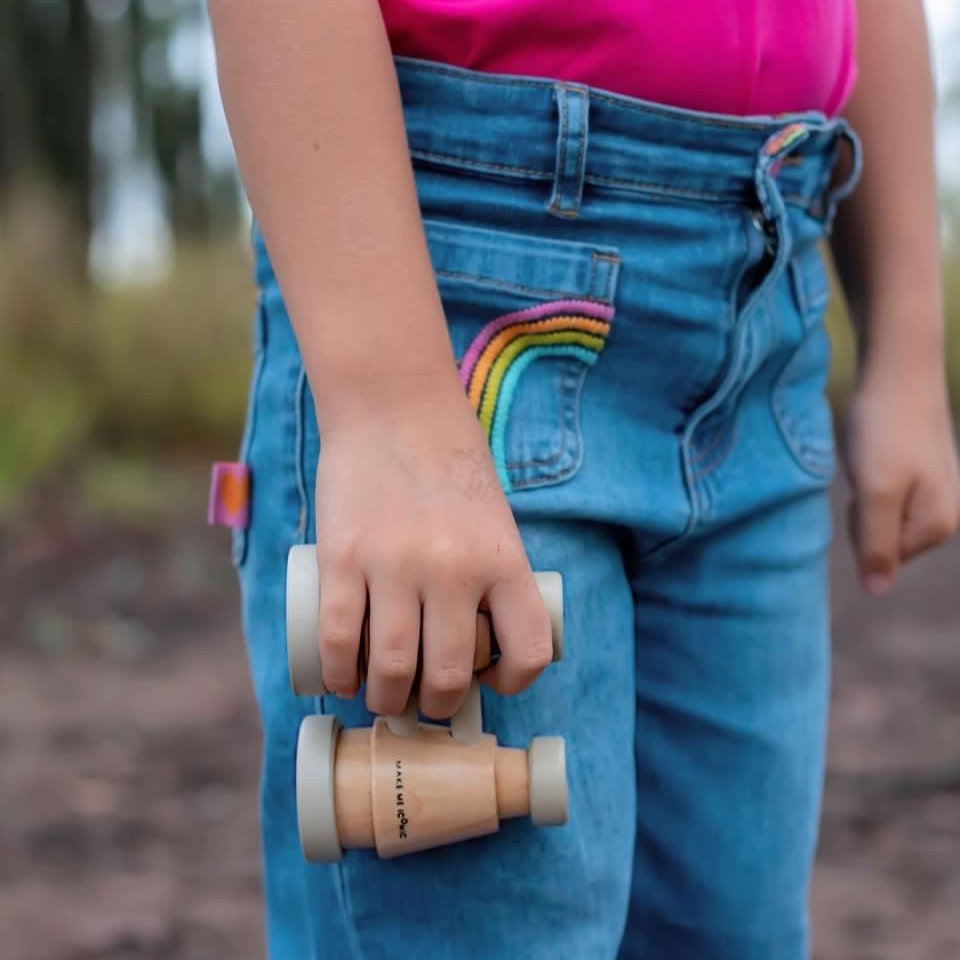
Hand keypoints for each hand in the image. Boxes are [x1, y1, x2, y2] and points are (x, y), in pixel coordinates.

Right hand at [312, 381, 551, 718]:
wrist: (394, 408)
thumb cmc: (449, 465)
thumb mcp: (493, 519)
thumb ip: (490, 574)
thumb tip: (474, 643)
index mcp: (503, 559)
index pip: (527, 651)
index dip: (511, 681)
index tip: (489, 680)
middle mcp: (454, 569)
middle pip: (447, 674)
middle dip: (434, 705)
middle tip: (422, 703)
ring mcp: (395, 565)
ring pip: (390, 668)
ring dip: (384, 699)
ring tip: (381, 697)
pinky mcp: (342, 557)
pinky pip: (338, 639)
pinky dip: (339, 673)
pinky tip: (340, 680)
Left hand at [842, 361, 959, 594]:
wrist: (898, 371)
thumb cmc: (885, 432)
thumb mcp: (875, 493)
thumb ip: (877, 544)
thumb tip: (877, 592)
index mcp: (937, 527)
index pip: (879, 558)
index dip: (858, 528)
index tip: (862, 489)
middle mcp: (944, 515)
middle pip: (881, 540)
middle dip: (860, 514)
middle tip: (864, 471)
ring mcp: (934, 493)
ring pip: (877, 517)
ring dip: (862, 495)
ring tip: (869, 460)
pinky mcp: (919, 472)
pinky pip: (881, 493)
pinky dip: (866, 478)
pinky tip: (872, 452)